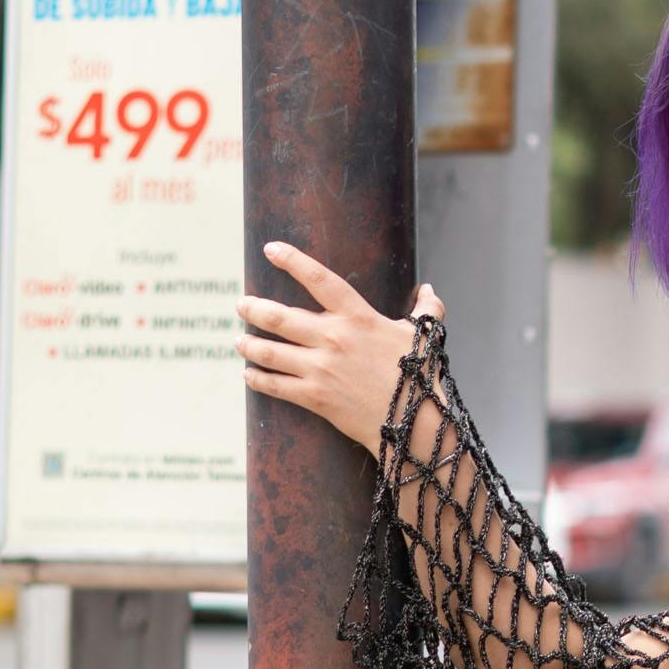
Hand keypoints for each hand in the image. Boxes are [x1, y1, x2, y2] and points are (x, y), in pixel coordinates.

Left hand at [238, 243, 443, 449]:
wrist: (413, 420)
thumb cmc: (420, 374)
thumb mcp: (423, 336)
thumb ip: (427, 309)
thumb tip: (429, 291)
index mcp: (357, 316)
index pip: (318, 278)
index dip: (292, 260)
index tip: (271, 248)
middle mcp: (334, 338)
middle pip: (280, 317)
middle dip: (254, 308)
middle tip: (241, 303)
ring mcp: (321, 368)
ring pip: (270, 351)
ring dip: (249, 344)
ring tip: (238, 340)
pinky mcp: (315, 397)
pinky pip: (276, 385)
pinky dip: (257, 378)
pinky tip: (249, 373)